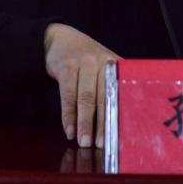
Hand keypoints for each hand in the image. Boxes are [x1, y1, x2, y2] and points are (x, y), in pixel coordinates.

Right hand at [43, 23, 119, 147]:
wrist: (61, 38)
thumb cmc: (87, 60)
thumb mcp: (104, 68)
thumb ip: (113, 88)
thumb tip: (121, 123)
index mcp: (117, 67)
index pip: (121, 95)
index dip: (120, 117)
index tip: (119, 138)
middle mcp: (104, 63)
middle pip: (105, 98)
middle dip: (103, 124)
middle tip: (101, 145)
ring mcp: (85, 63)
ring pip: (86, 98)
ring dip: (84, 123)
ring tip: (84, 142)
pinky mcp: (67, 66)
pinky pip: (68, 94)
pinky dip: (68, 114)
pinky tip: (69, 129)